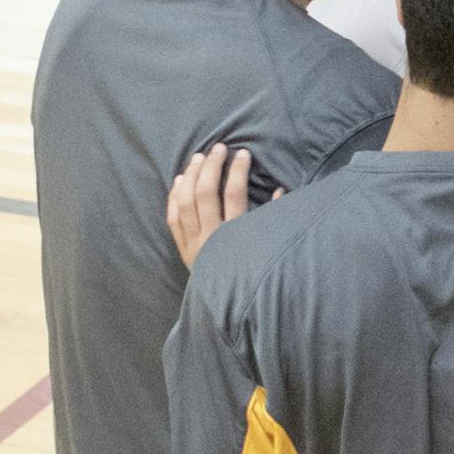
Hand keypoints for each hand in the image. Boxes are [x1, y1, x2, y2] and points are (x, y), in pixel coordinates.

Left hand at [167, 143, 276, 268]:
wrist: (231, 305)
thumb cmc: (255, 273)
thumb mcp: (269, 247)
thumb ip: (274, 218)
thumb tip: (280, 189)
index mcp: (235, 236)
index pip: (235, 194)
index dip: (238, 170)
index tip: (243, 154)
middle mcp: (211, 237)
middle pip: (206, 192)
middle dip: (211, 166)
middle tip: (219, 148)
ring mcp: (193, 243)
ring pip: (185, 201)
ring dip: (191, 175)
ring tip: (199, 157)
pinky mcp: (183, 248)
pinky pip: (173, 217)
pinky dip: (174, 196)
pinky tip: (180, 179)